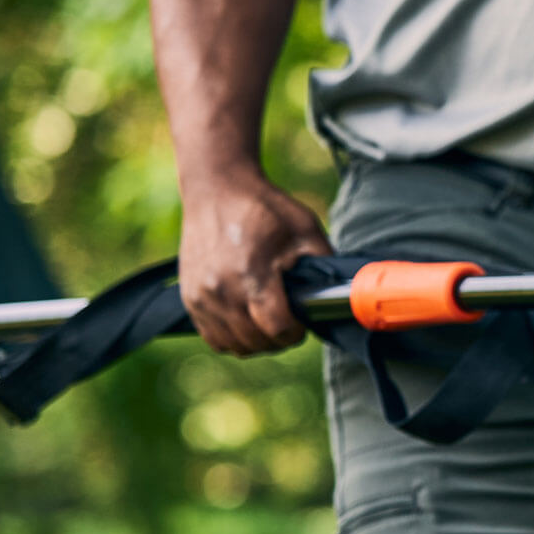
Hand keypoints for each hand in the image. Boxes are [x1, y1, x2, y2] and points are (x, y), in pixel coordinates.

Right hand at [178, 169, 331, 355]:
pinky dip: (233, 338)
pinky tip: (247, 322)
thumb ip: (325, 265)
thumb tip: (343, 295)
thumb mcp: (306, 230)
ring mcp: (200, 296)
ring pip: (233, 345)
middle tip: (290, 323)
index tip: (302, 322)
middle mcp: (221, 290)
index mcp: (252, 274)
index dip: (295, 332)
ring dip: (256, 342)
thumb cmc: (265, 208)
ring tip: (269, 324)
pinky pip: (213, 337)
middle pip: (255, 341)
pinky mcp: (189, 298)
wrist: (217, 189)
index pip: (276, 329)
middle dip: (279, 339)